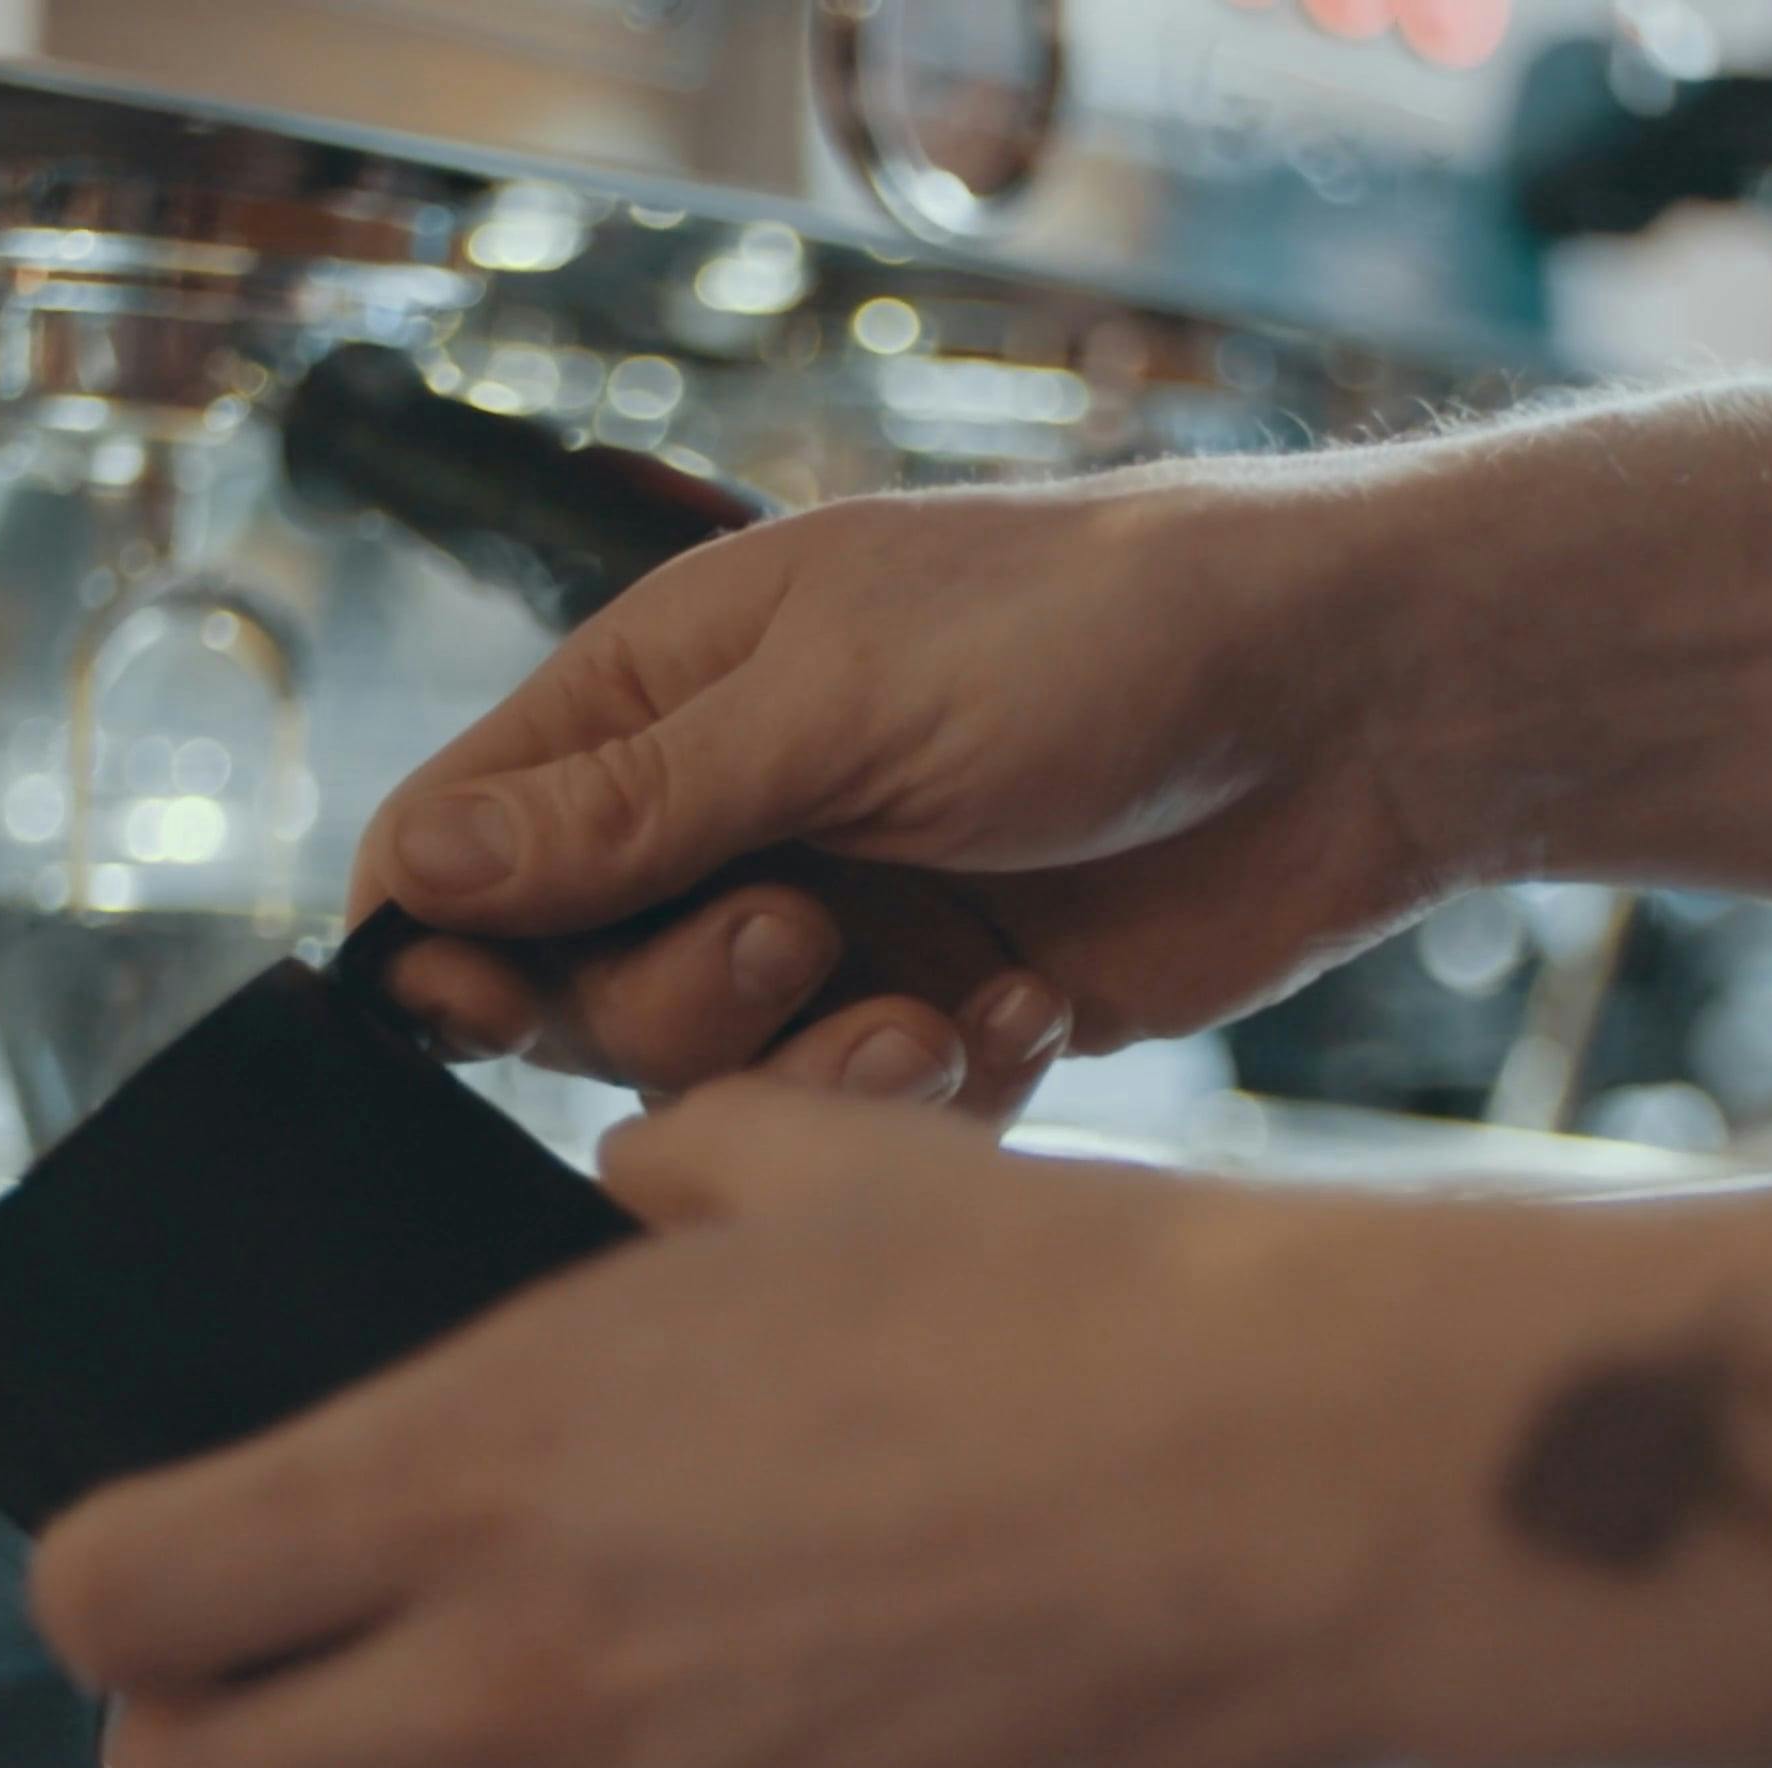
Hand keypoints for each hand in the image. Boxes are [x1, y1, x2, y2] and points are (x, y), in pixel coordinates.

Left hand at [25, 1083, 1465, 1767]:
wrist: (1315, 1505)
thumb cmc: (1089, 1321)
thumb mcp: (817, 1178)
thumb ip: (653, 1182)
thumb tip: (617, 1186)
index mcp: (482, 1463)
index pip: (120, 1596)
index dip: (107, 1587)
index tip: (151, 1574)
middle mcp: (517, 1682)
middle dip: (187, 1749)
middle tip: (252, 1703)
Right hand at [345, 464, 1447, 1121]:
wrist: (1354, 709)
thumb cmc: (1098, 639)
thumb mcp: (839, 700)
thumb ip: (629, 803)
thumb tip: (417, 872)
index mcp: (667, 697)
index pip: (465, 843)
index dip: (451, 941)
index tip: (476, 1007)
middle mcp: (734, 818)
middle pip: (579, 993)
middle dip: (683, 994)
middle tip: (802, 933)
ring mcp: (842, 925)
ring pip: (720, 1082)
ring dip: (814, 1068)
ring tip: (935, 1015)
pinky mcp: (945, 1020)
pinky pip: (865, 1125)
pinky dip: (941, 1088)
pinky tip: (1035, 1010)